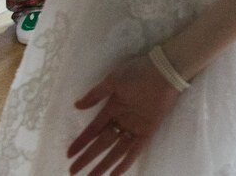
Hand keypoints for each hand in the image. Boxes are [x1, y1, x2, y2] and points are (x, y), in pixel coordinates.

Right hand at [68, 55, 180, 174]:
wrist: (165, 69)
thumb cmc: (139, 71)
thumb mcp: (113, 80)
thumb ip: (96, 94)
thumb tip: (77, 106)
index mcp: (113, 107)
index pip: (93, 130)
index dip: (81, 142)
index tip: (69, 154)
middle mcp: (122, 120)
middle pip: (101, 144)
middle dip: (87, 158)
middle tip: (73, 171)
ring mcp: (135, 126)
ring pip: (116, 151)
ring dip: (103, 164)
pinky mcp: (148, 130)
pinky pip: (136, 150)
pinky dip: (126, 162)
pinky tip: (115, 174)